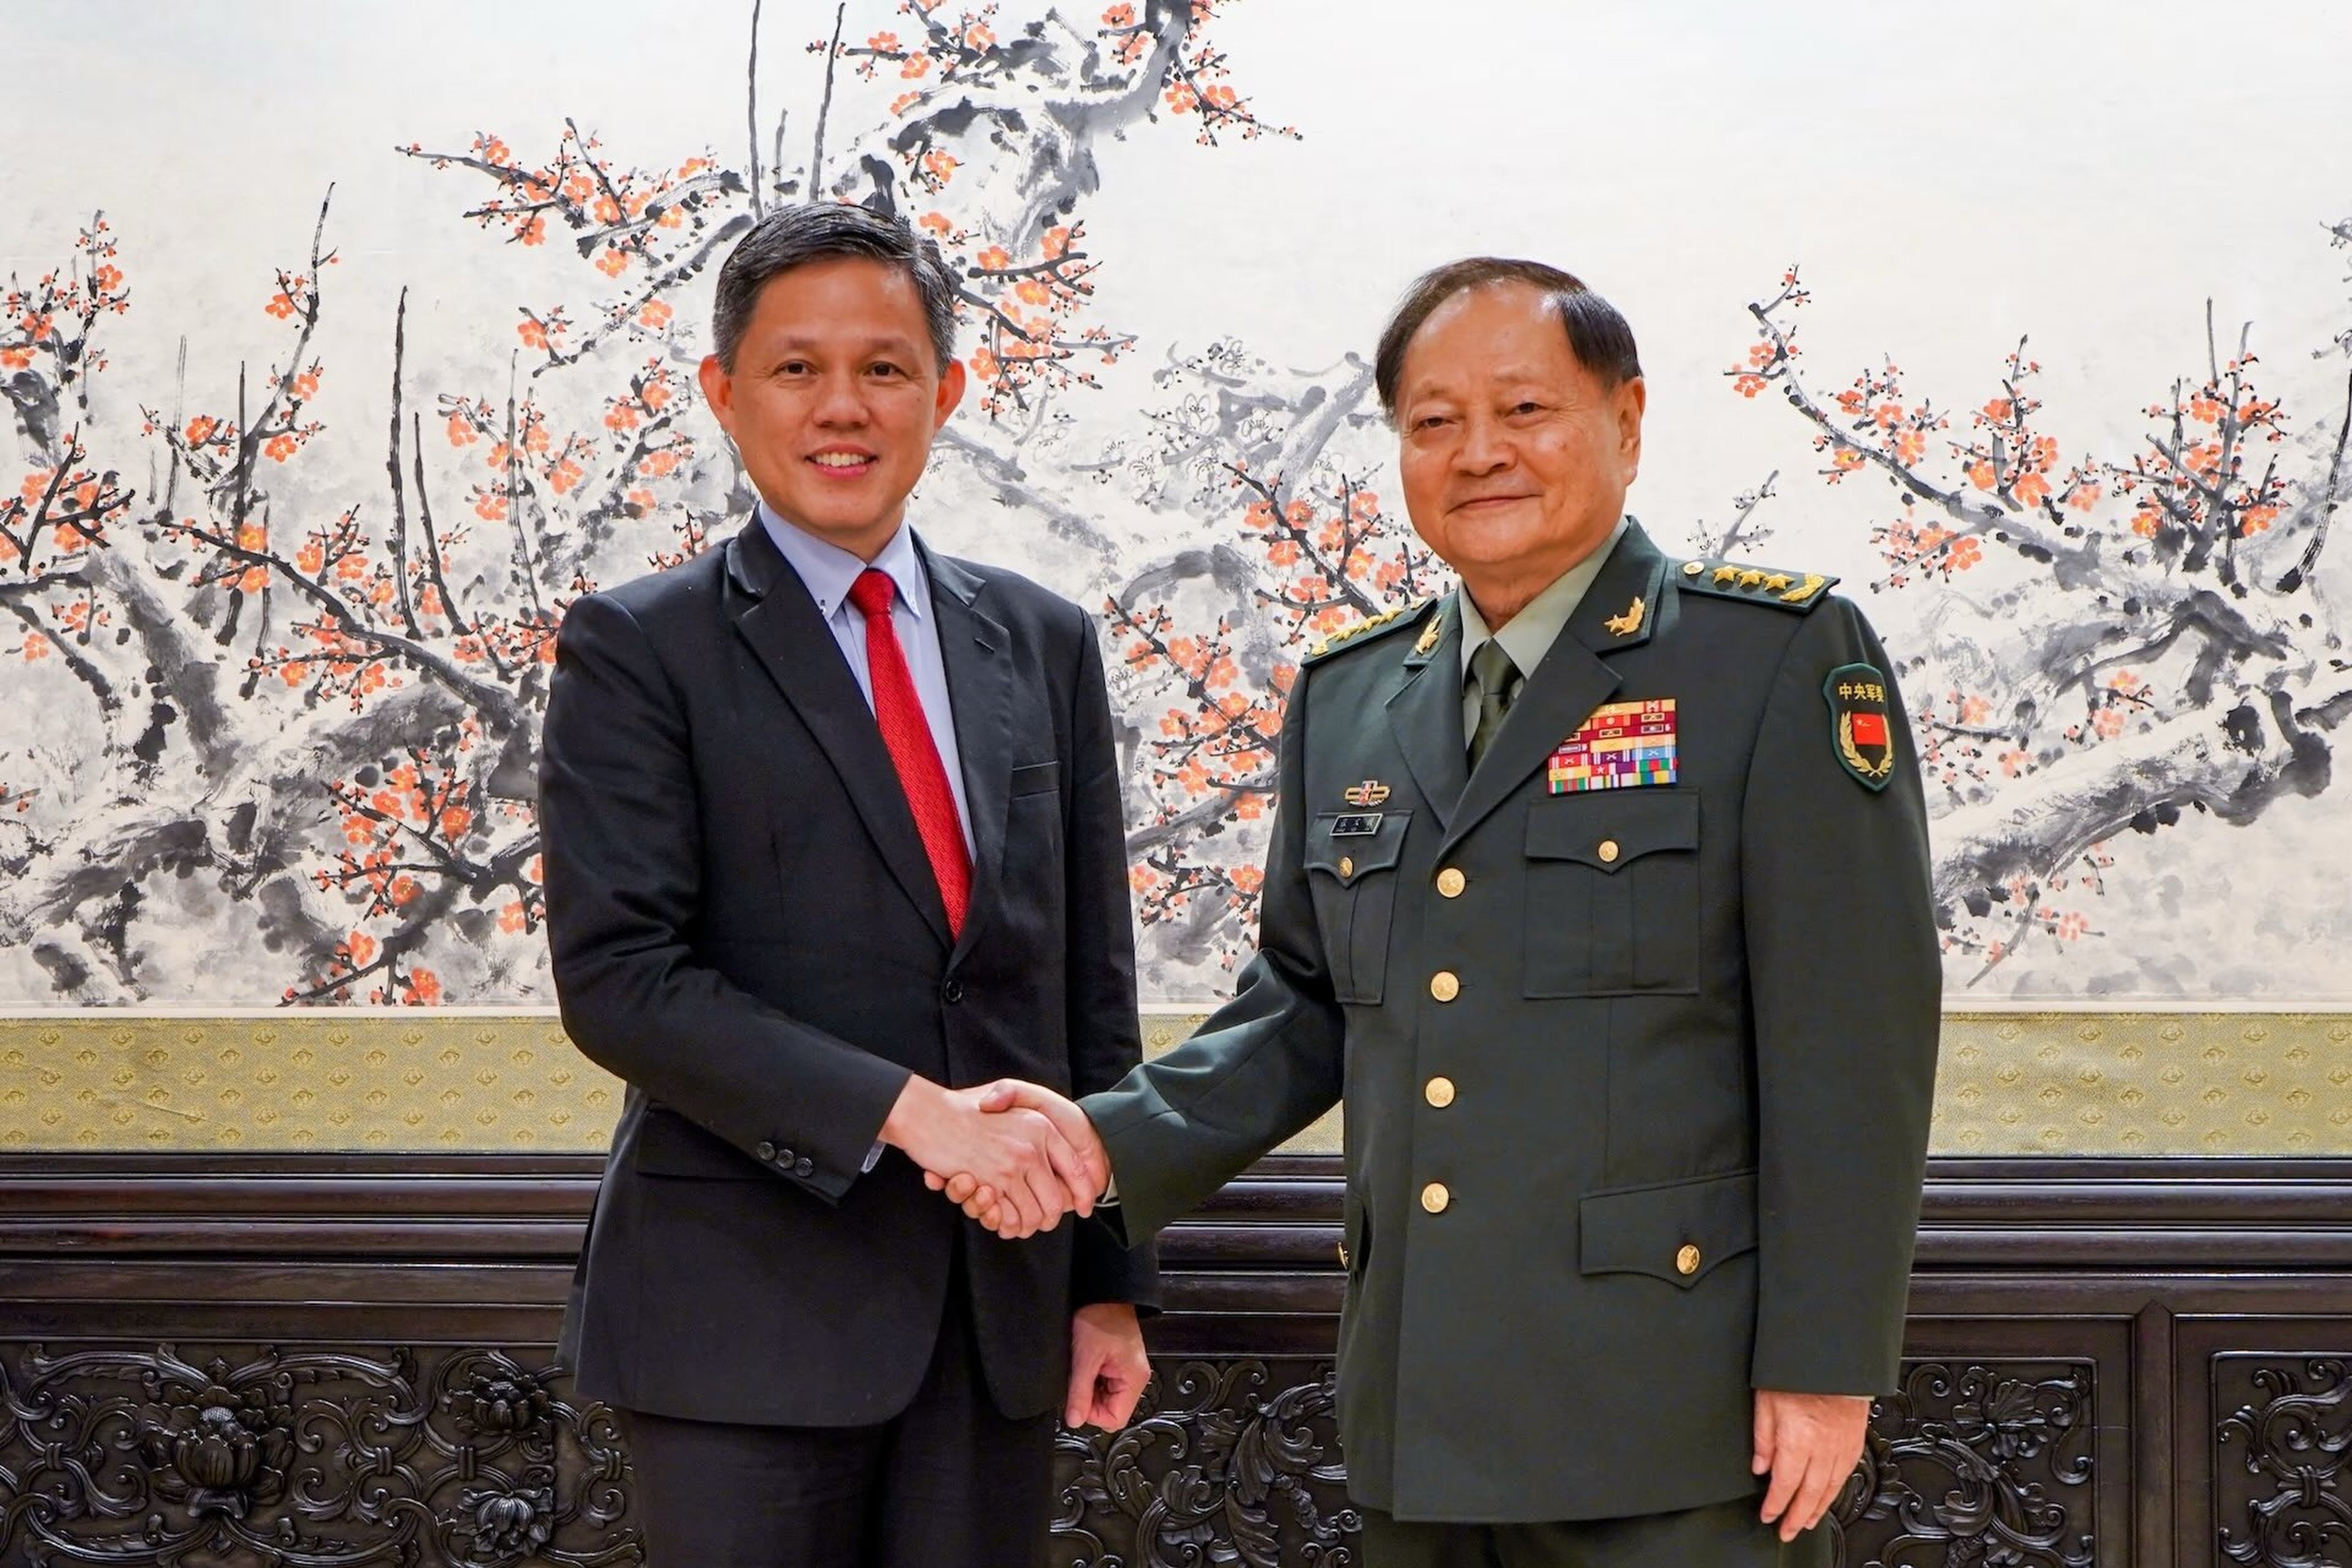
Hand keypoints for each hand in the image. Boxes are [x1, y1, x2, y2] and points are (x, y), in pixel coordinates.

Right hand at [882, 1077, 1093, 1237]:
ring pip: (1035, 1214)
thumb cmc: (964, 1109)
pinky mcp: (991, 1180)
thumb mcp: (1009, 1101)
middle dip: (1050, 1218)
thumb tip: (1064, 1158)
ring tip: (1016, 1223)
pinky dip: (1007, 1224)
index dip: (1084, 1192)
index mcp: (1042, 1126)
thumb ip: (1036, 1127)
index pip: (1077, 1168)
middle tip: (1040, 1222)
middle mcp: (1033, 1144)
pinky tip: (999, 1217)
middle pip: (1057, 1200)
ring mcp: (1013, 1163)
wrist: (927, 1113)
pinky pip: (1010, 1216)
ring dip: (1026, 1225)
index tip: (1085, 1207)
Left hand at [1065, 1303, 1149, 1429]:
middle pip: (1110, 1408)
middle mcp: (1135, 1377)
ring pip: (1104, 1396)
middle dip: (1089, 1399)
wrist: (1104, 1292)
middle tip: (1077, 1378)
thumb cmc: (1100, 1317)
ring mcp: (1126, 1370)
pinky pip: (1103, 1383)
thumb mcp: (1085, 1358)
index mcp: (1134, 1379)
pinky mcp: (1117, 1363)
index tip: (1076, 1399)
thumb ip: (1080, 1392)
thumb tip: (1074, 1421)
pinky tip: (1085, 1362)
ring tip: (1082, 1366)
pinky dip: (1091, 1377)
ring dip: (1089, 1387)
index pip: (1114, 1419)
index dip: (1092, 1414)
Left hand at [1753, 1389, 1870, 1540]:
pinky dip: (1837, 1490)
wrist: (1833, 1360)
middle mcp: (1822, 1448)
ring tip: (1806, 1521)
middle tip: (1787, 1530)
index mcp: (1797, 1439)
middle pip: (1809, 1493)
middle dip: (1796, 1516)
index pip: (1785, 1484)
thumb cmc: (1798, 1374)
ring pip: (1830, 1488)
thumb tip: (1760, 1467)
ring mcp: (1841, 1446)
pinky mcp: (1854, 1440)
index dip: (1776, 1504)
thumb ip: (1763, 1437)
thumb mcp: (1766, 1401)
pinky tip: (1830, 1496)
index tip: (1768, 1515)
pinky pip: (1847, 1473)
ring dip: (1817, 1509)